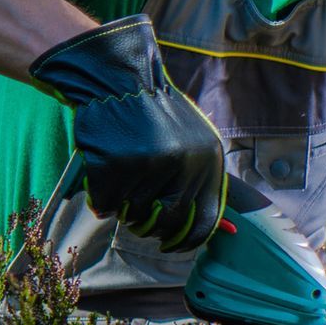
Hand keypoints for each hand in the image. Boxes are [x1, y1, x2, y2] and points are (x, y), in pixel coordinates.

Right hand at [29, 14, 224, 252]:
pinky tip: (102, 174)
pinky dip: (100, 197)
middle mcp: (186, 163)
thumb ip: (201, 183)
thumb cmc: (155, 118)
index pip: (203, 221)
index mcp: (210, 160)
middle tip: (135, 213)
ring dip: (122, 206)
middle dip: (147, 224)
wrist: (119, 80)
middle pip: (165, 223)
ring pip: (132, 214)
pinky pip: (105, 203)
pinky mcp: (119, 162)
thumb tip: (226, 231)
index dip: (185, 240)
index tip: (170, 245)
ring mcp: (152, 163)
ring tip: (120, 179)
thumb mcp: (195, 142)